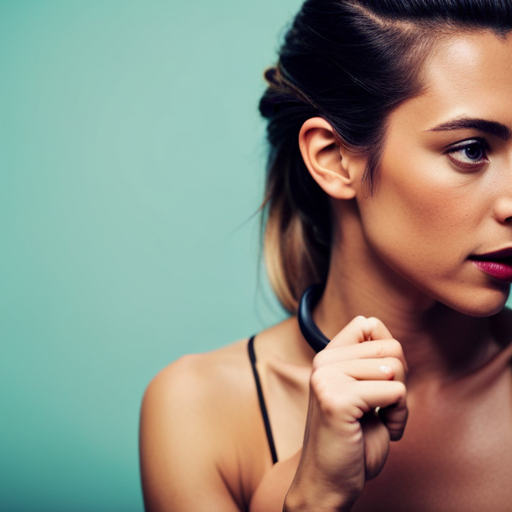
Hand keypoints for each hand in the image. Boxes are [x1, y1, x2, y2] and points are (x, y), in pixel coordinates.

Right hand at [285, 316, 407, 510]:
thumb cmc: (353, 437)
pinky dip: (398, 418)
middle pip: (391, 347)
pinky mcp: (337, 399)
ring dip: (399, 401)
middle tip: (380, 406)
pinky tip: (380, 430)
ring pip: (395, 369)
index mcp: (327, 355)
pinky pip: (395, 393)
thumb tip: (373, 321)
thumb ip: (368, 356)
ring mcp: (326, 378)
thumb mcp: (363, 387)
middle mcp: (322, 361)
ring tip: (377, 418)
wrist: (330, 481)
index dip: (388, 353)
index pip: (369, 323)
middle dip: (398, 381)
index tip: (378, 381)